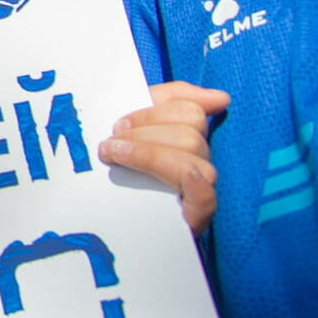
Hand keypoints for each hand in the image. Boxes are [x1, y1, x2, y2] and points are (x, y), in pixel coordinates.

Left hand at [99, 81, 228, 232]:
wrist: (97, 215)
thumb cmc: (114, 168)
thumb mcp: (131, 127)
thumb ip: (164, 100)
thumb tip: (221, 97)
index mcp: (184, 136)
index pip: (189, 110)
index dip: (152, 112)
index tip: (118, 124)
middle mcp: (197, 162)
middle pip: (190, 135)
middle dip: (145, 133)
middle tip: (111, 143)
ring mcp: (197, 192)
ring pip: (195, 163)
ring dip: (150, 156)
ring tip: (114, 157)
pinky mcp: (192, 220)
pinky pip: (207, 199)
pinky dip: (196, 186)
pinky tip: (183, 179)